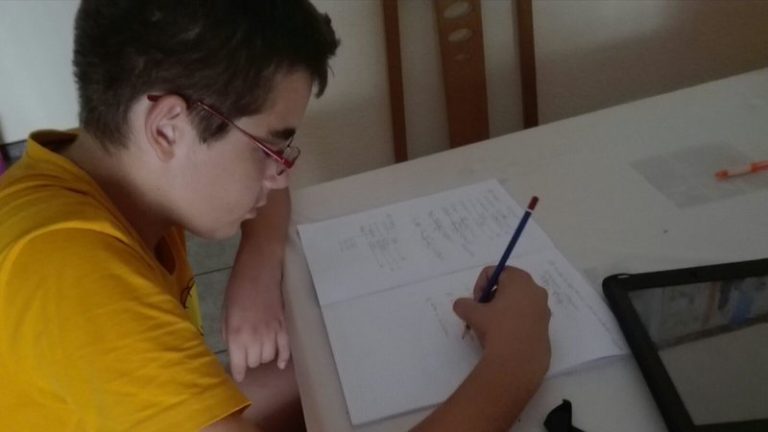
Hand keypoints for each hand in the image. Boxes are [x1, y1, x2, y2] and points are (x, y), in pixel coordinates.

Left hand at [221, 266, 289, 381]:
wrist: (259, 270)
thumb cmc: (237, 288)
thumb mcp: (225, 312)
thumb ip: (227, 333)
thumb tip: (232, 347)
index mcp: (236, 334)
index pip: (239, 364)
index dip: (238, 373)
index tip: (238, 376)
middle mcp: (254, 338)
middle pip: (254, 362)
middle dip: (249, 361)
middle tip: (246, 353)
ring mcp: (272, 333)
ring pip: (268, 357)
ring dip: (262, 356)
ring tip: (258, 350)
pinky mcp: (283, 327)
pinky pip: (285, 349)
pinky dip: (283, 359)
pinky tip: (280, 364)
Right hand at [453, 266, 550, 382]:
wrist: (518, 363)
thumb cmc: (496, 329)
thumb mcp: (472, 314)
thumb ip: (464, 304)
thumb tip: (462, 306)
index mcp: (520, 280)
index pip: (495, 271)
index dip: (480, 285)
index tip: (476, 302)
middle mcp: (536, 291)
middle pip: (508, 286)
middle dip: (492, 297)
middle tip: (482, 313)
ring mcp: (543, 310)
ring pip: (518, 302)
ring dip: (503, 310)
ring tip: (491, 327)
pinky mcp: (545, 328)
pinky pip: (527, 317)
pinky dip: (514, 322)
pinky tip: (504, 337)